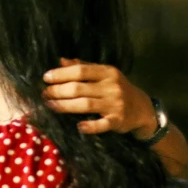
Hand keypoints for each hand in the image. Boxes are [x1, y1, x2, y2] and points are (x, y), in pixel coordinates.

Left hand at [42, 58, 156, 136]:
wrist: (143, 108)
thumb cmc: (117, 88)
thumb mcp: (104, 74)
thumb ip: (83, 67)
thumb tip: (60, 60)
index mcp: (107, 72)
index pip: (80, 71)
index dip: (61, 74)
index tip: (45, 78)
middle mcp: (111, 86)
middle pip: (79, 88)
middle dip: (58, 91)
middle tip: (44, 93)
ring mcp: (115, 104)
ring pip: (85, 104)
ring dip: (64, 106)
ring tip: (50, 105)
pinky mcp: (118, 120)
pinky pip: (102, 124)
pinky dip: (90, 126)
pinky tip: (78, 126)